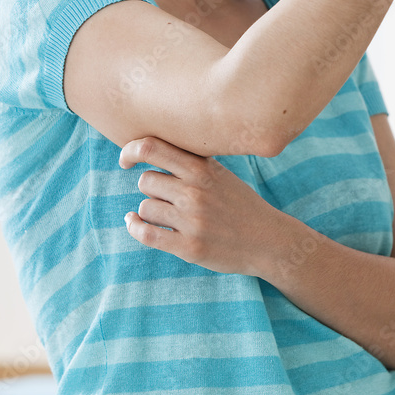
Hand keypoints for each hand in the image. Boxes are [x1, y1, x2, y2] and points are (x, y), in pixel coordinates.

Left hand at [118, 136, 281, 275]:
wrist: (268, 240)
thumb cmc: (239, 204)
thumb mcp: (219, 174)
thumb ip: (189, 161)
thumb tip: (146, 148)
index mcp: (203, 169)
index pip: (152, 148)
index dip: (131, 150)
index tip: (126, 160)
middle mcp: (196, 192)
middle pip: (145, 181)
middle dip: (152, 189)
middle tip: (168, 197)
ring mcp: (192, 220)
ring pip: (145, 207)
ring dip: (151, 212)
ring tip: (171, 216)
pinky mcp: (189, 246)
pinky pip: (145, 233)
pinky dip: (134, 227)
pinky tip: (134, 222)